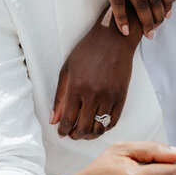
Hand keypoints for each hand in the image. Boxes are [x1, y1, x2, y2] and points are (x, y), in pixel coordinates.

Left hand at [50, 11, 139, 139]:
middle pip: (83, 128)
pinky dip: (104, 128)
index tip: (61, 132)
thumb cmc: (87, 51)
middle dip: (74, 135)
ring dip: (89, 135)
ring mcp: (109, 96)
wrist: (113, 39)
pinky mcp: (122, 97)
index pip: (68, 119)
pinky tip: (98, 125)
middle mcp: (93, 94)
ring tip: (84, 132)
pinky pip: (113, 121)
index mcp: (77, 87)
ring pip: (99, 128)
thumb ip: (59, 97)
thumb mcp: (67, 70)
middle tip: (71, 134)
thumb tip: (53, 119)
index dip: (63, 130)